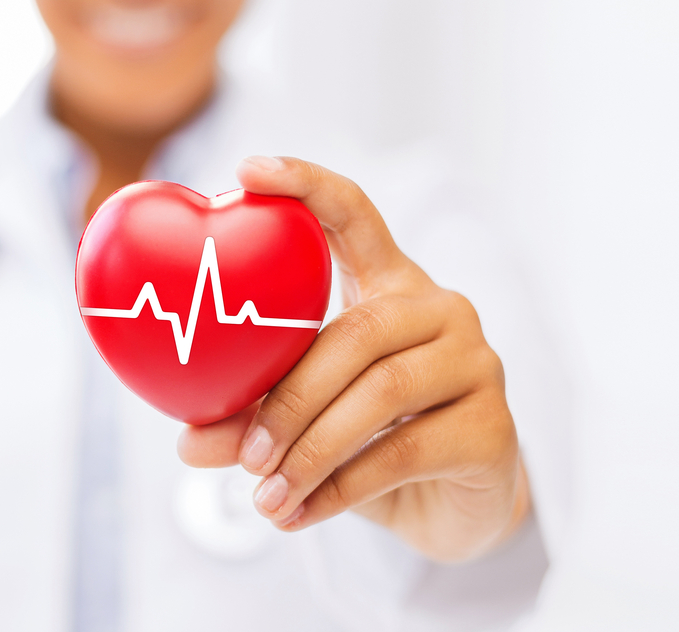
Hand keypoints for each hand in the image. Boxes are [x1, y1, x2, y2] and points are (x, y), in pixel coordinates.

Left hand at [177, 156, 530, 562]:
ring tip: (264, 495)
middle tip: (242, 453)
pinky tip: (297, 514)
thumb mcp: (307, 421)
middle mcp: (441, 309)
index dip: (305, 185)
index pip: (354, 215)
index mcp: (389, 285)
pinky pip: (403, 451)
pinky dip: (339, 488)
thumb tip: (187, 444)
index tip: (245, 168)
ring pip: (381, 393)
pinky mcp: (495, 427)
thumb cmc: (369, 441)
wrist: (453, 506)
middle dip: (288, 397)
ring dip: (310, 449)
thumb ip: (252, 419)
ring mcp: (477, 364)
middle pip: (357, 331)